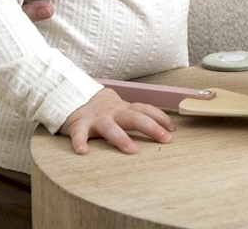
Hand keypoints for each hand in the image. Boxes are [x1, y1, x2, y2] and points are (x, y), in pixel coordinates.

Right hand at [60, 87, 174, 153]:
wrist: (74, 96)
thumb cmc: (103, 110)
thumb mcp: (121, 109)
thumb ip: (135, 116)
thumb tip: (162, 128)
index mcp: (124, 109)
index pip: (146, 110)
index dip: (160, 118)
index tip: (173, 129)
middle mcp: (113, 112)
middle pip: (135, 118)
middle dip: (151, 127)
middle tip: (165, 139)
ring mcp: (96, 119)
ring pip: (110, 128)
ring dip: (121, 139)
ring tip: (132, 150)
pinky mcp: (78, 125)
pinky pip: (79, 134)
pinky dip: (80, 142)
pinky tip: (82, 151)